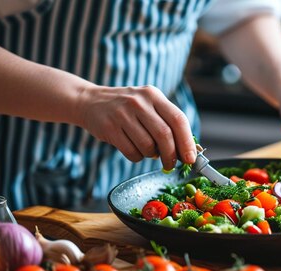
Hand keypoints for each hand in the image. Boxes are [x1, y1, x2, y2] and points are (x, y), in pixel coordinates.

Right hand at [73, 85, 196, 169]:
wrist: (90, 101)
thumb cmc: (127, 108)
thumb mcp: (148, 105)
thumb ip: (167, 122)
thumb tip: (189, 150)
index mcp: (153, 95)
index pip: (178, 119)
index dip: (187, 142)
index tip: (190, 158)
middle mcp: (139, 102)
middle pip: (164, 135)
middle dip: (171, 155)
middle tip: (171, 164)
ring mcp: (122, 114)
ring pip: (148, 146)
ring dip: (151, 155)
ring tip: (147, 150)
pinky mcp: (109, 128)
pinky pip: (132, 152)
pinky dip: (137, 157)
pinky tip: (134, 149)